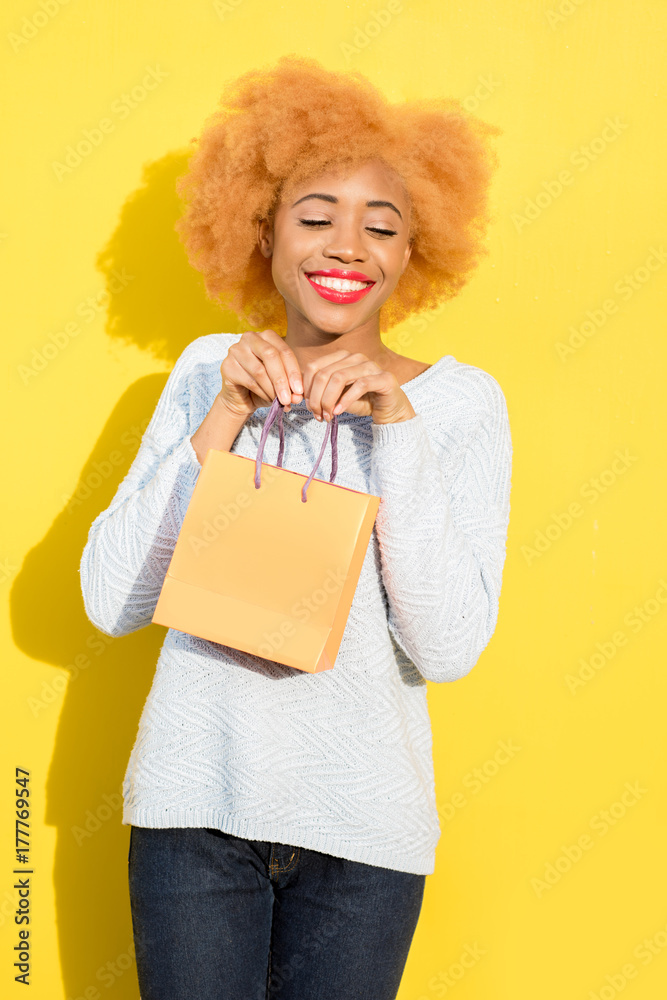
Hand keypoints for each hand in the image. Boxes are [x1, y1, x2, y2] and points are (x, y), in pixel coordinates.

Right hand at [218, 329, 303, 417]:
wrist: (242, 399)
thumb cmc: (265, 386)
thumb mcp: (282, 384)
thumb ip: (291, 387)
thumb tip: (298, 397)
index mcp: (267, 336)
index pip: (284, 351)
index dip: (294, 371)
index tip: (300, 391)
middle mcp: (250, 338)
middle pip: (271, 355)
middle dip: (282, 379)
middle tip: (290, 398)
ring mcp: (236, 350)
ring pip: (259, 370)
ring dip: (272, 389)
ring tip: (280, 402)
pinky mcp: (227, 365)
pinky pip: (249, 380)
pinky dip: (262, 392)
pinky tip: (268, 400)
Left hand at [301, 351, 415, 424]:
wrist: (390, 411)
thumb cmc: (362, 402)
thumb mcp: (337, 396)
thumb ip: (321, 391)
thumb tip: (300, 395)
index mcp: (342, 357)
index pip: (314, 367)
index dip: (306, 387)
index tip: (307, 405)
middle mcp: (355, 357)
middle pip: (323, 373)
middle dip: (316, 397)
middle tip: (317, 415)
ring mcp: (370, 365)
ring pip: (339, 378)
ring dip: (328, 400)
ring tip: (327, 416)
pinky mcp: (384, 378)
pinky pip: (360, 385)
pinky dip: (345, 400)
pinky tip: (339, 412)